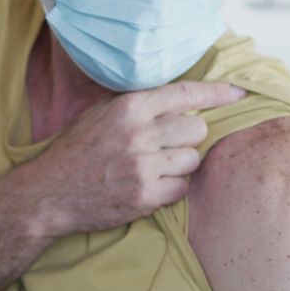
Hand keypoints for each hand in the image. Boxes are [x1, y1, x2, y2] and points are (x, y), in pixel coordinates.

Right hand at [21, 81, 246, 238]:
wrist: (50, 192)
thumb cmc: (77, 149)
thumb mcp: (101, 112)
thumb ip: (138, 104)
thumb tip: (181, 96)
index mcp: (128, 107)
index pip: (186, 94)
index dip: (218, 94)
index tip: (239, 94)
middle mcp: (138, 134)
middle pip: (197, 130)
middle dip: (189, 138)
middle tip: (168, 145)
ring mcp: (142, 167)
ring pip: (193, 160)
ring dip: (180, 164)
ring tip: (154, 166)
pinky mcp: (144, 196)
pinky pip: (182, 188)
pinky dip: (173, 187)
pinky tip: (151, 184)